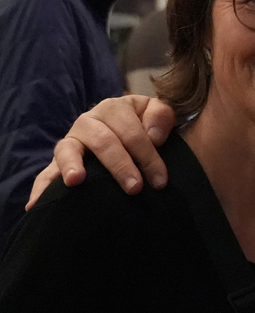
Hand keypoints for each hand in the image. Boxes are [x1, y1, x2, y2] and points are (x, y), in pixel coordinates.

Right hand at [26, 96, 176, 208]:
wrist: (126, 129)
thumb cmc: (144, 124)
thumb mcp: (155, 112)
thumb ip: (160, 115)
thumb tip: (154, 136)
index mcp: (114, 108)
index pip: (132, 132)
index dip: (148, 156)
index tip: (160, 181)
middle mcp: (89, 121)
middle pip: (104, 142)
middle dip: (121, 166)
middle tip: (135, 189)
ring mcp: (71, 140)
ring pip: (69, 150)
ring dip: (72, 166)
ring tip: (76, 181)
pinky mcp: (58, 160)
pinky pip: (45, 172)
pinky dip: (41, 187)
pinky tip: (36, 204)